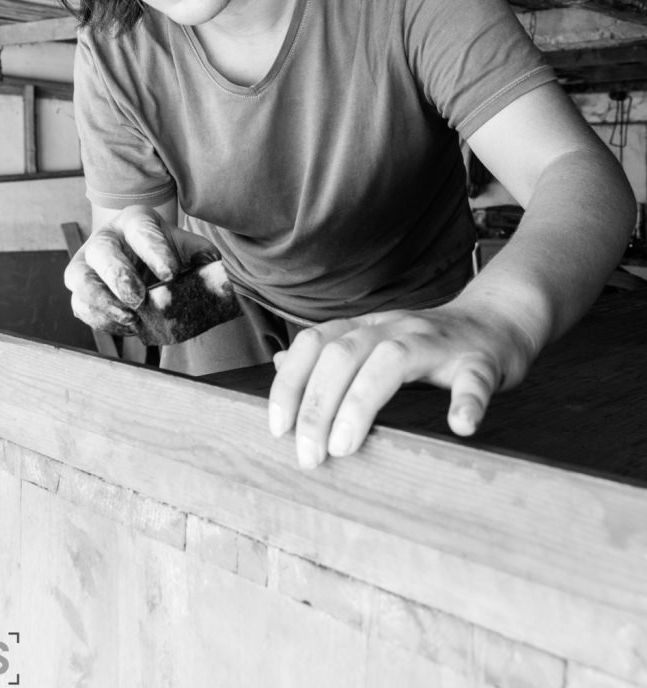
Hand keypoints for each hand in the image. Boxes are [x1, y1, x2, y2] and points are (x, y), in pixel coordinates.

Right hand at [64, 206, 213, 332]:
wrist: (139, 257)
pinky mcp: (80, 291)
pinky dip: (101, 319)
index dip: (155, 252)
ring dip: (103, 301)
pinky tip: (125, 326)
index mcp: (132, 221)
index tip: (171, 274)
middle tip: (139, 298)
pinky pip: (80, 306)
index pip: (140, 231)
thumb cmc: (163, 250)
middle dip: (119, 276)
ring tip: (130, 318)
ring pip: (80, 279)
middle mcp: (104, 239)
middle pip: (101, 251)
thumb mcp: (183, 245)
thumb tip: (210, 263)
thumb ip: (199, 252)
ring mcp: (87, 264)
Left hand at [268, 304, 535, 468]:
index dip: (289, 383)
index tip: (278, 429)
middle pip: (342, 354)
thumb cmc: (432, 345)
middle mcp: (396, 327)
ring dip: (361, 404)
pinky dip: (466, 401)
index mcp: (368, 327)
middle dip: (316, 405)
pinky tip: (460, 425)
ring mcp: (438, 342)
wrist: (499, 321)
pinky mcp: (482, 359)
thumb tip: (280, 365)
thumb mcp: (375, 342)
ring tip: (345, 447)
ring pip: (392, 359)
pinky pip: (473, 377)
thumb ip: (331, 353)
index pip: (314, 344)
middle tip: (309, 456)